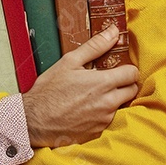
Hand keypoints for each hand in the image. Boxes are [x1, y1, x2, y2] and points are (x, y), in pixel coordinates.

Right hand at [23, 24, 138, 147]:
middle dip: (124, 84)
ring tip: (91, 96)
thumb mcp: (69, 62)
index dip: (127, 69)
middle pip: (132, 91)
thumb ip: (95, 46)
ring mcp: (103, 120)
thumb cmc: (49, 91)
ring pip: (119, 106)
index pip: (133, 74)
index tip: (119, 69)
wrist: (33, 121)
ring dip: (112, 100)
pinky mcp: (97, 132)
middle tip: (108, 81)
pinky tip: (85, 109)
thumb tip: (114, 32)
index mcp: (103, 83)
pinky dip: (101, 114)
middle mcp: (107, 104)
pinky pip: (107, 120)